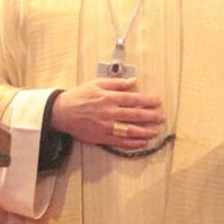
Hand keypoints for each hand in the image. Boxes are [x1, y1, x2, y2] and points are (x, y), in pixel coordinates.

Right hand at [50, 79, 165, 151]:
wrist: (62, 112)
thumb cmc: (80, 96)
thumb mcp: (97, 83)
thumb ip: (117, 83)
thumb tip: (134, 81)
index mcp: (109, 98)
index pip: (134, 99)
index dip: (148, 101)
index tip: (158, 102)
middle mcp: (109, 112)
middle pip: (135, 115)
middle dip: (151, 117)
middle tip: (162, 118)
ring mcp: (106, 126)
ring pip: (130, 130)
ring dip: (145, 131)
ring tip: (156, 131)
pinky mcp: (102, 137)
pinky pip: (121, 142)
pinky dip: (133, 143)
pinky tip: (142, 142)